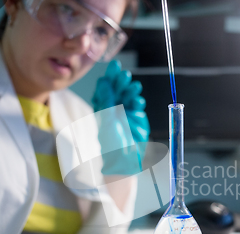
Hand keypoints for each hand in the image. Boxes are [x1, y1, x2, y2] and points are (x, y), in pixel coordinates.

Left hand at [93, 60, 149, 174]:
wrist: (126, 161)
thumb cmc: (111, 145)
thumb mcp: (106, 121)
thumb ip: (107, 100)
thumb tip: (104, 82)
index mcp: (102, 108)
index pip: (105, 88)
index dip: (109, 77)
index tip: (114, 66)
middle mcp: (114, 108)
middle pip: (117, 89)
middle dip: (121, 81)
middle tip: (124, 75)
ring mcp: (126, 112)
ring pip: (128, 95)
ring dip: (131, 89)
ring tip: (134, 87)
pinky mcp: (137, 117)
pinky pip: (137, 104)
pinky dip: (138, 100)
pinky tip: (138, 100)